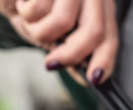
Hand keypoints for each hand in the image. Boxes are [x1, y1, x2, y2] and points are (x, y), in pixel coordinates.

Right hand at [0, 0, 118, 83]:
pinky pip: (39, 8)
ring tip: (31, 21)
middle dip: (71, 54)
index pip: (109, 36)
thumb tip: (87, 78)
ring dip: (39, 31)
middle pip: (93, 31)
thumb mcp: (56, 36)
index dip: (105, 60)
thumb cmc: (33, 9)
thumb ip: (74, 54)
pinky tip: (23, 4)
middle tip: (51, 64)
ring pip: (63, 22)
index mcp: (99, 5)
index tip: (93, 79)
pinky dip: (26, 14)